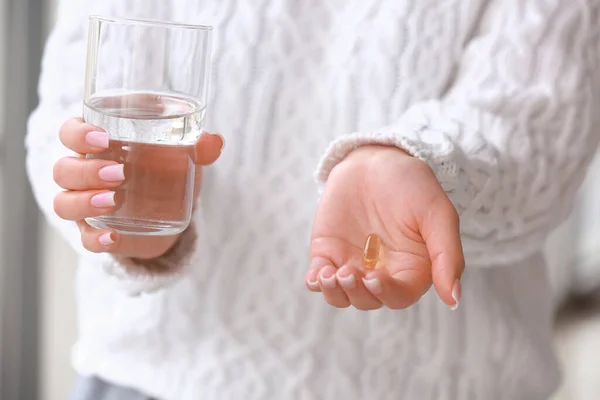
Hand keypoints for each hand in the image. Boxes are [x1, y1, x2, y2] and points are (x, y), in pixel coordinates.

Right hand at [53, 117, 223, 259]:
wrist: (173, 209)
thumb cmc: (168, 168)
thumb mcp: (184, 155)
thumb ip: (199, 147)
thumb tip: (213, 142)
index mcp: (98, 145)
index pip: (70, 133)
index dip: (77, 134)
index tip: (102, 137)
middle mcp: (84, 174)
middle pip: (63, 170)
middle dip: (86, 171)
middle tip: (119, 173)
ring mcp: (87, 205)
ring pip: (64, 203)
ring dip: (84, 202)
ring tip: (114, 200)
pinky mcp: (98, 233)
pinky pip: (85, 239)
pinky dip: (96, 239)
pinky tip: (112, 237)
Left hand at [306, 145, 463, 309]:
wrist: (376, 159)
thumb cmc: (412, 185)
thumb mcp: (437, 213)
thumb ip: (447, 255)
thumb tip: (454, 299)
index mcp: (411, 269)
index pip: (399, 296)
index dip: (386, 293)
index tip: (375, 279)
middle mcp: (381, 271)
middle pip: (368, 300)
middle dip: (357, 293)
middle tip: (349, 274)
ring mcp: (352, 263)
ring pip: (341, 295)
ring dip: (335, 293)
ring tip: (330, 275)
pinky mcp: (328, 252)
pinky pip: (319, 277)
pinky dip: (315, 283)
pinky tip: (316, 276)